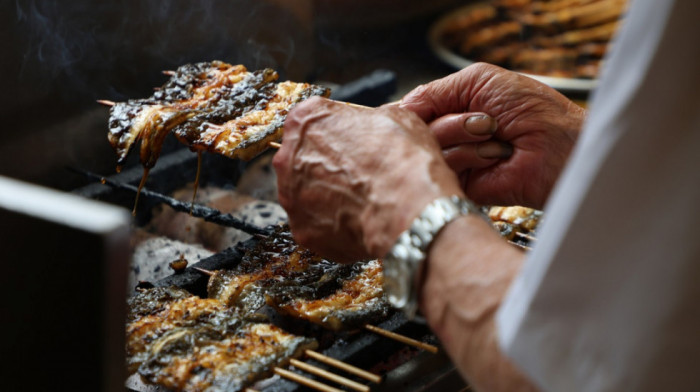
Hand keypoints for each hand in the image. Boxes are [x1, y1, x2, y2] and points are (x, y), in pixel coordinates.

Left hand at [273, 97, 463, 261]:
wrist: (408, 209)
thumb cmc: (402, 161)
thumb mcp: (396, 117)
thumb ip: (370, 119)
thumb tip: (377, 126)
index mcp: (306, 120)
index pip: (312, 122)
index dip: (337, 133)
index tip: (352, 143)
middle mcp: (289, 158)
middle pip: (303, 160)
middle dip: (327, 167)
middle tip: (357, 174)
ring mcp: (292, 198)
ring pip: (307, 195)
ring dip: (328, 197)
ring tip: (360, 201)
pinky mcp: (302, 230)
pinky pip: (316, 225)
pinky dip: (333, 225)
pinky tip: (358, 222)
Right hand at [401, 63, 586, 208]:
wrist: (561, 146)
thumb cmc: (533, 109)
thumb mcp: (478, 80)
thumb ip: (433, 91)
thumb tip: (398, 107)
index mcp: (451, 108)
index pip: (411, 110)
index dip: (411, 110)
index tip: (416, 110)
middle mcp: (448, 136)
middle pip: (414, 129)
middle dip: (451, 119)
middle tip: (485, 120)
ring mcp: (453, 161)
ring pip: (427, 147)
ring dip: (464, 135)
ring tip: (495, 135)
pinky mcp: (459, 186)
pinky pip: (442, 169)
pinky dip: (470, 156)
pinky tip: (496, 156)